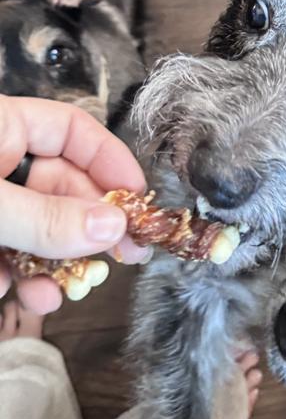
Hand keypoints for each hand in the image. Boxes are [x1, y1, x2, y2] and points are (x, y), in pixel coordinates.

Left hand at [0, 96, 147, 313]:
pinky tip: (16, 292)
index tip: (139, 200)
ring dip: (52, 263)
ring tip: (61, 292)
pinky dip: (15, 274)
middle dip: (85, 228)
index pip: (73, 130)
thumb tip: (113, 228)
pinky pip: (5, 250)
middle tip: (121, 259)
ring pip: (36, 227)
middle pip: (61, 187)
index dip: (111, 161)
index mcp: (1, 126)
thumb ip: (44, 218)